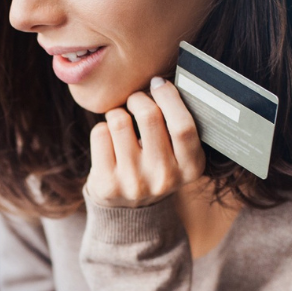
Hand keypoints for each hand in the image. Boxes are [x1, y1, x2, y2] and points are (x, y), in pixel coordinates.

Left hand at [85, 77, 206, 207]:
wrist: (131, 209)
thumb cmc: (157, 164)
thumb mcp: (179, 153)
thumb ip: (178, 122)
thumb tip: (161, 80)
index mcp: (191, 167)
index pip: (183, 126)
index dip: (169, 97)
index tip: (158, 83)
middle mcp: (165, 178)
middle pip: (149, 116)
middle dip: (138, 98)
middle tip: (135, 99)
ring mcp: (134, 183)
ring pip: (119, 120)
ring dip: (117, 112)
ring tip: (121, 121)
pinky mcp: (107, 184)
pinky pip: (100, 133)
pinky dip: (103, 128)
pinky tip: (109, 140)